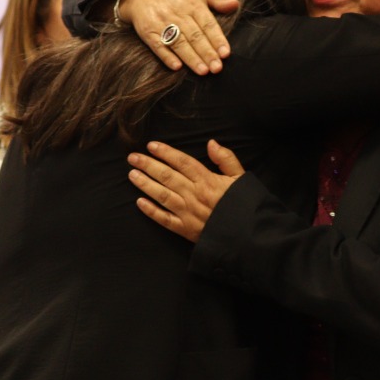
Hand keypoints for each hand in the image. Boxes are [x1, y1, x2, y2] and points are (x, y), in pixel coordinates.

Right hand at [120, 0, 238, 74]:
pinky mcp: (147, 31)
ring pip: (179, 43)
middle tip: (217, 68)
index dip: (217, 39)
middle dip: (207, 53)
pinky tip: (177, 67)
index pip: (208, 24)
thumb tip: (235, 5)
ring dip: (191, 58)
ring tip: (203, 71)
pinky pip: (157, 45)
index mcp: (193, 4)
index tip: (226, 53)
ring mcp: (161, 23)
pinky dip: (167, 56)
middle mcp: (178, 13)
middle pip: (195, 36)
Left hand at [128, 140, 243, 243]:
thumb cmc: (245, 205)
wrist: (248, 236)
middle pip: (167, 176)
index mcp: (208, 181)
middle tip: (132, 157)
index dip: (166, 152)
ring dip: (145, 184)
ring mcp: (188, 213)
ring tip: (132, 174)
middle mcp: (194, 195)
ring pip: (162, 195)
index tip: (151, 146)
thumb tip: (211, 143)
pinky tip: (139, 202)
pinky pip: (164, 219)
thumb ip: (226, 159)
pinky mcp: (185, 229)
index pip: (182, 162)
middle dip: (148, 165)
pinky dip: (151, 211)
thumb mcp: (241, 178)